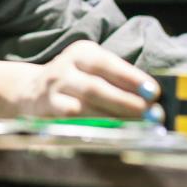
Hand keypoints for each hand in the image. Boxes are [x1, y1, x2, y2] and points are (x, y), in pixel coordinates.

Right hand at [17, 40, 162, 119]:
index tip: (154, 92)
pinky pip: (71, 121)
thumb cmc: (75, 80)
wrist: (31, 89)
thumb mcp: (93, 68)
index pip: (108, 63)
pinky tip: (110, 133)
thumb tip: (151, 97)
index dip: (131, 78)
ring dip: (112, 119)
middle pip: (97, 87)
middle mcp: (65, 67)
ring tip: (136, 127)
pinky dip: (92, 127)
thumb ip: (118, 79)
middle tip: (150, 114)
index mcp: (82, 52)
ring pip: (84, 107)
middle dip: (126, 103)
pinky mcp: (47, 110)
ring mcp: (54, 90)